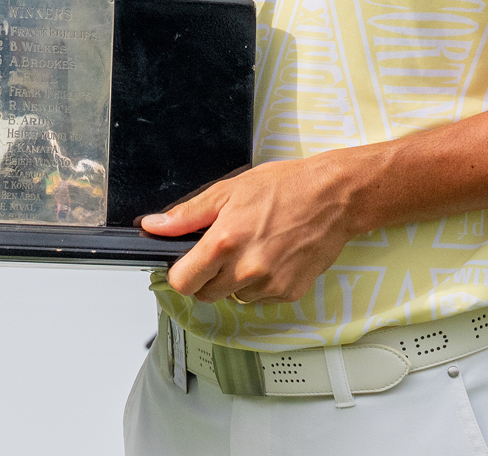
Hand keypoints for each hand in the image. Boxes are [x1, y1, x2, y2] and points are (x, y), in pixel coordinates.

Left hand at [140, 155, 361, 305]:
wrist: (334, 197)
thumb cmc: (285, 188)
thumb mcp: (229, 191)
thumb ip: (187, 215)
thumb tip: (153, 227)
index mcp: (225, 243)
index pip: (182, 282)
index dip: (181, 272)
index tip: (187, 262)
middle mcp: (246, 270)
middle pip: (205, 294)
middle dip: (208, 276)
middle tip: (225, 249)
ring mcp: (269, 285)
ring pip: (234, 297)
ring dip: (236, 281)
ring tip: (255, 248)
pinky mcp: (289, 293)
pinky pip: (261, 298)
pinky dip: (261, 284)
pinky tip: (274, 256)